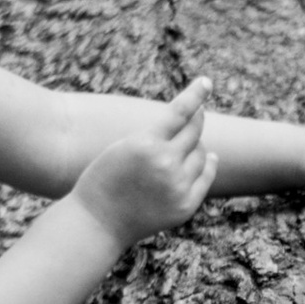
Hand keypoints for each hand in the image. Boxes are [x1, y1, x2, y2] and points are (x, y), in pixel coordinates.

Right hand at [77, 77, 217, 244]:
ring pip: (201, 154)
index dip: (195, 94)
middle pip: (194, 132)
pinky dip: (207, 165)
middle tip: (197, 113)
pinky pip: (205, 177)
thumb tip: (193, 126)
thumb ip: (154, 137)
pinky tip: (207, 159)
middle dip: (196, 119)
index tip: (207, 82)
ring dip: (196, 146)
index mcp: (146, 144)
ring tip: (185, 146)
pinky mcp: (186, 205)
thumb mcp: (123, 147)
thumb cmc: (104, 179)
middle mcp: (166, 163)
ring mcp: (178, 186)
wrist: (97, 222)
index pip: (180, 111)